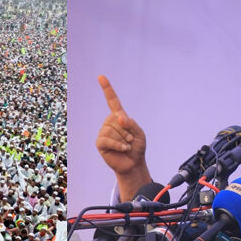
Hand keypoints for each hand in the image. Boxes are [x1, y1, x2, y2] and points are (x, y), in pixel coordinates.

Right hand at [95, 75, 151, 200]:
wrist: (133, 164)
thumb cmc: (137, 147)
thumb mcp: (140, 133)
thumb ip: (131, 124)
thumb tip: (119, 118)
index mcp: (119, 116)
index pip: (112, 100)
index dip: (106, 88)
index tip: (100, 76)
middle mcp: (110, 122)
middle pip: (116, 120)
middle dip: (127, 131)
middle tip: (130, 140)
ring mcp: (103, 132)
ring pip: (112, 130)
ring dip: (123, 139)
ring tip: (126, 145)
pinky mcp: (100, 143)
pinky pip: (107, 139)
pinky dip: (118, 145)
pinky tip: (122, 149)